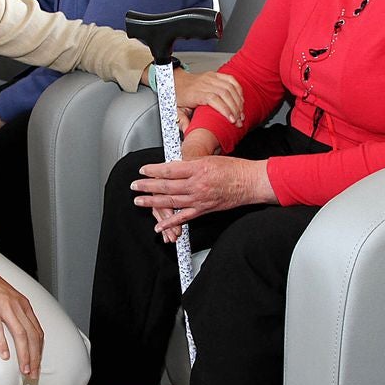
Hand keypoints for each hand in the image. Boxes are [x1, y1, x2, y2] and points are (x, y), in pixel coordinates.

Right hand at [0, 253, 42, 377]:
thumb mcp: (6, 297)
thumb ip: (14, 311)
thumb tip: (18, 330)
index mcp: (23, 304)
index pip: (38, 331)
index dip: (40, 350)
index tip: (37, 365)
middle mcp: (18, 305)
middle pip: (33, 336)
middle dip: (35, 357)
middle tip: (33, 374)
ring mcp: (5, 306)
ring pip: (21, 334)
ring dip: (24, 355)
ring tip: (24, 370)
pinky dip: (3, 344)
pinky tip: (5, 356)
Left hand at [133, 152, 274, 241]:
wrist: (249, 182)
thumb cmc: (233, 168)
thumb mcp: (209, 159)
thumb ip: (190, 164)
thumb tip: (173, 166)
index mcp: (197, 168)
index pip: (169, 169)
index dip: (153, 170)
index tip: (143, 170)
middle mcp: (196, 184)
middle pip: (166, 186)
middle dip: (147, 186)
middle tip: (135, 185)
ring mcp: (199, 198)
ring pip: (171, 201)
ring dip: (153, 202)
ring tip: (139, 201)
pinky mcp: (203, 209)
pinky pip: (183, 217)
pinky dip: (170, 222)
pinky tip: (158, 225)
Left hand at [171, 68, 243, 129]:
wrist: (177, 81)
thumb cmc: (180, 96)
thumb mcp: (177, 110)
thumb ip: (182, 120)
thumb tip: (188, 130)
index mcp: (195, 92)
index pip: (213, 99)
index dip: (225, 109)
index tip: (231, 120)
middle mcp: (204, 83)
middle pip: (224, 94)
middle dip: (235, 108)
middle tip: (239, 121)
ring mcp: (211, 77)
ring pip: (230, 87)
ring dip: (238, 101)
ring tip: (241, 114)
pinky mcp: (216, 74)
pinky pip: (231, 80)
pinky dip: (238, 90)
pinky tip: (241, 100)